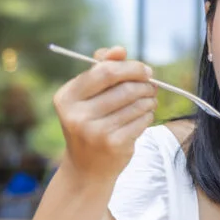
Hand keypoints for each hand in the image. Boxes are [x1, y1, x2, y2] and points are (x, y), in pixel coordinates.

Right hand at [53, 46, 157, 183]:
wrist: (87, 169)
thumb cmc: (90, 124)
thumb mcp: (87, 96)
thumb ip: (101, 69)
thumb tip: (120, 50)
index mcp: (67, 97)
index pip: (104, 71)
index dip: (130, 67)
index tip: (145, 70)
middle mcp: (77, 115)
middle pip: (124, 87)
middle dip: (145, 84)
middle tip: (152, 86)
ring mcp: (95, 132)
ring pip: (136, 104)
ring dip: (149, 100)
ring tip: (149, 101)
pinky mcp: (113, 145)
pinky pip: (141, 120)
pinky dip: (148, 115)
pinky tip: (143, 117)